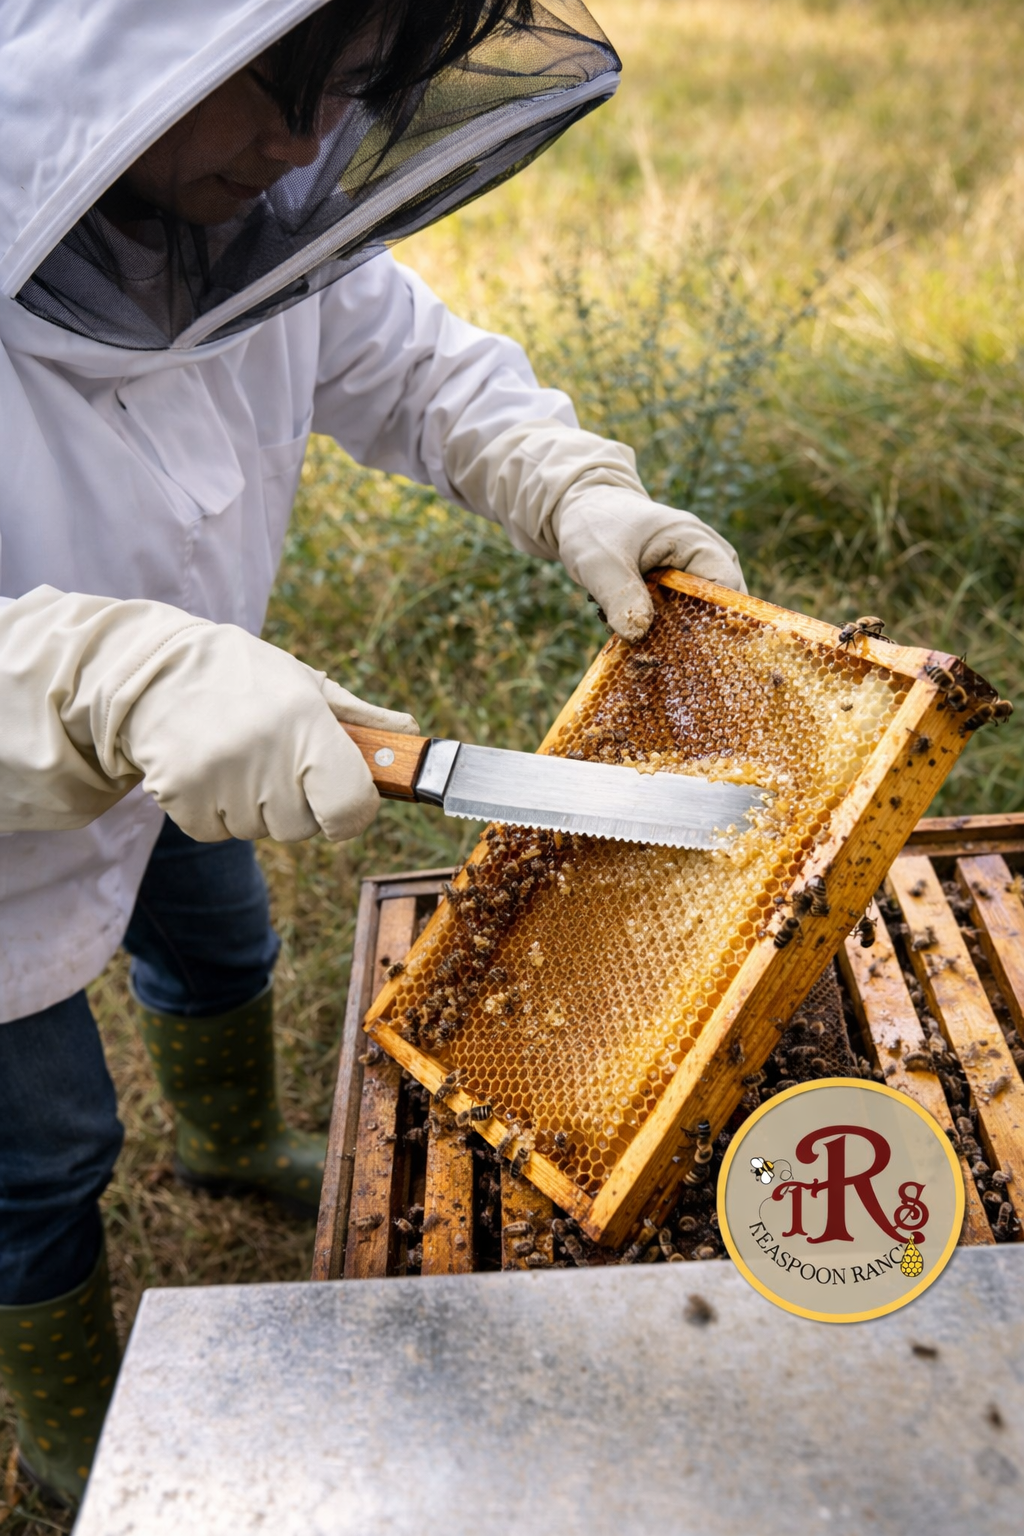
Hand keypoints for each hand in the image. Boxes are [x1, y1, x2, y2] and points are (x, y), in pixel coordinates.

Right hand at [0, 587, 417, 840]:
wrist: (151, 671)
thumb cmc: (243, 676)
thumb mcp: (306, 683)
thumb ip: (360, 720)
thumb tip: (412, 738)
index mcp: (305, 723)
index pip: (351, 808)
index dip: (353, 812)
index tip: (344, 800)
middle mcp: (264, 756)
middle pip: (304, 828)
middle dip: (298, 803)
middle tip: (274, 758)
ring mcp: (219, 781)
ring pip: (261, 832)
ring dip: (256, 807)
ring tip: (237, 756)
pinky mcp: (182, 799)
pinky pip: (219, 832)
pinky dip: (216, 811)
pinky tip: (208, 768)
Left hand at [553, 484, 746, 641]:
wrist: (585, 511)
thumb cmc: (595, 527)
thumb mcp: (600, 563)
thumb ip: (620, 596)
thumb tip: (638, 635)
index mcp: (697, 543)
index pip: (727, 591)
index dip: (714, 625)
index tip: (687, 652)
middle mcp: (708, 557)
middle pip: (722, 609)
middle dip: (694, 637)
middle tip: (660, 657)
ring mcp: (698, 572)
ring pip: (702, 617)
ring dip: (674, 635)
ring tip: (639, 639)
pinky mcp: (682, 587)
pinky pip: (685, 616)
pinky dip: (663, 629)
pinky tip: (636, 633)